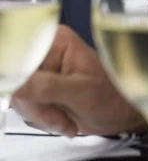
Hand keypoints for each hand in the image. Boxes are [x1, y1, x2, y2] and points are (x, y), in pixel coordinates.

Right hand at [11, 25, 147, 136]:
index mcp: (56, 41)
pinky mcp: (39, 87)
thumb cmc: (111, 96)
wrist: (119, 113)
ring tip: (66, 119)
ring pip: (18, 96)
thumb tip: (17, 84)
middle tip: (59, 118)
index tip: (25, 97)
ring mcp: (41, 70)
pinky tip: (62, 119)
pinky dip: (42, 119)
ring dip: (41, 115)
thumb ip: (46, 87)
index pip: (21, 57)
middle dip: (36, 106)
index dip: (20, 81)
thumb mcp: (81, 92)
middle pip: (16, 79)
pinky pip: (24, 105)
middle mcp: (46, 51)